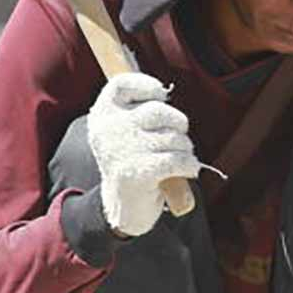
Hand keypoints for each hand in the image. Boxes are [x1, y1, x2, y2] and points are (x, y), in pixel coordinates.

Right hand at [86, 72, 201, 236]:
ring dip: (186, 150)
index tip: (161, 95)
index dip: (147, 85)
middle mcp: (109, 129)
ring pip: (174, 137)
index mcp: (102, 116)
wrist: (122, 208)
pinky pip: (178, 159)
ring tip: (178, 161)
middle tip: (178, 141)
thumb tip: (164, 94)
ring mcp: (122, 151)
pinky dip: (190, 165)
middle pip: (159, 110)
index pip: (122, 84)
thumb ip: (140, 111)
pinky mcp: (138, 173)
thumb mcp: (127, 133)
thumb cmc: (133, 164)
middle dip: (178, 125)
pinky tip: (188, 170)